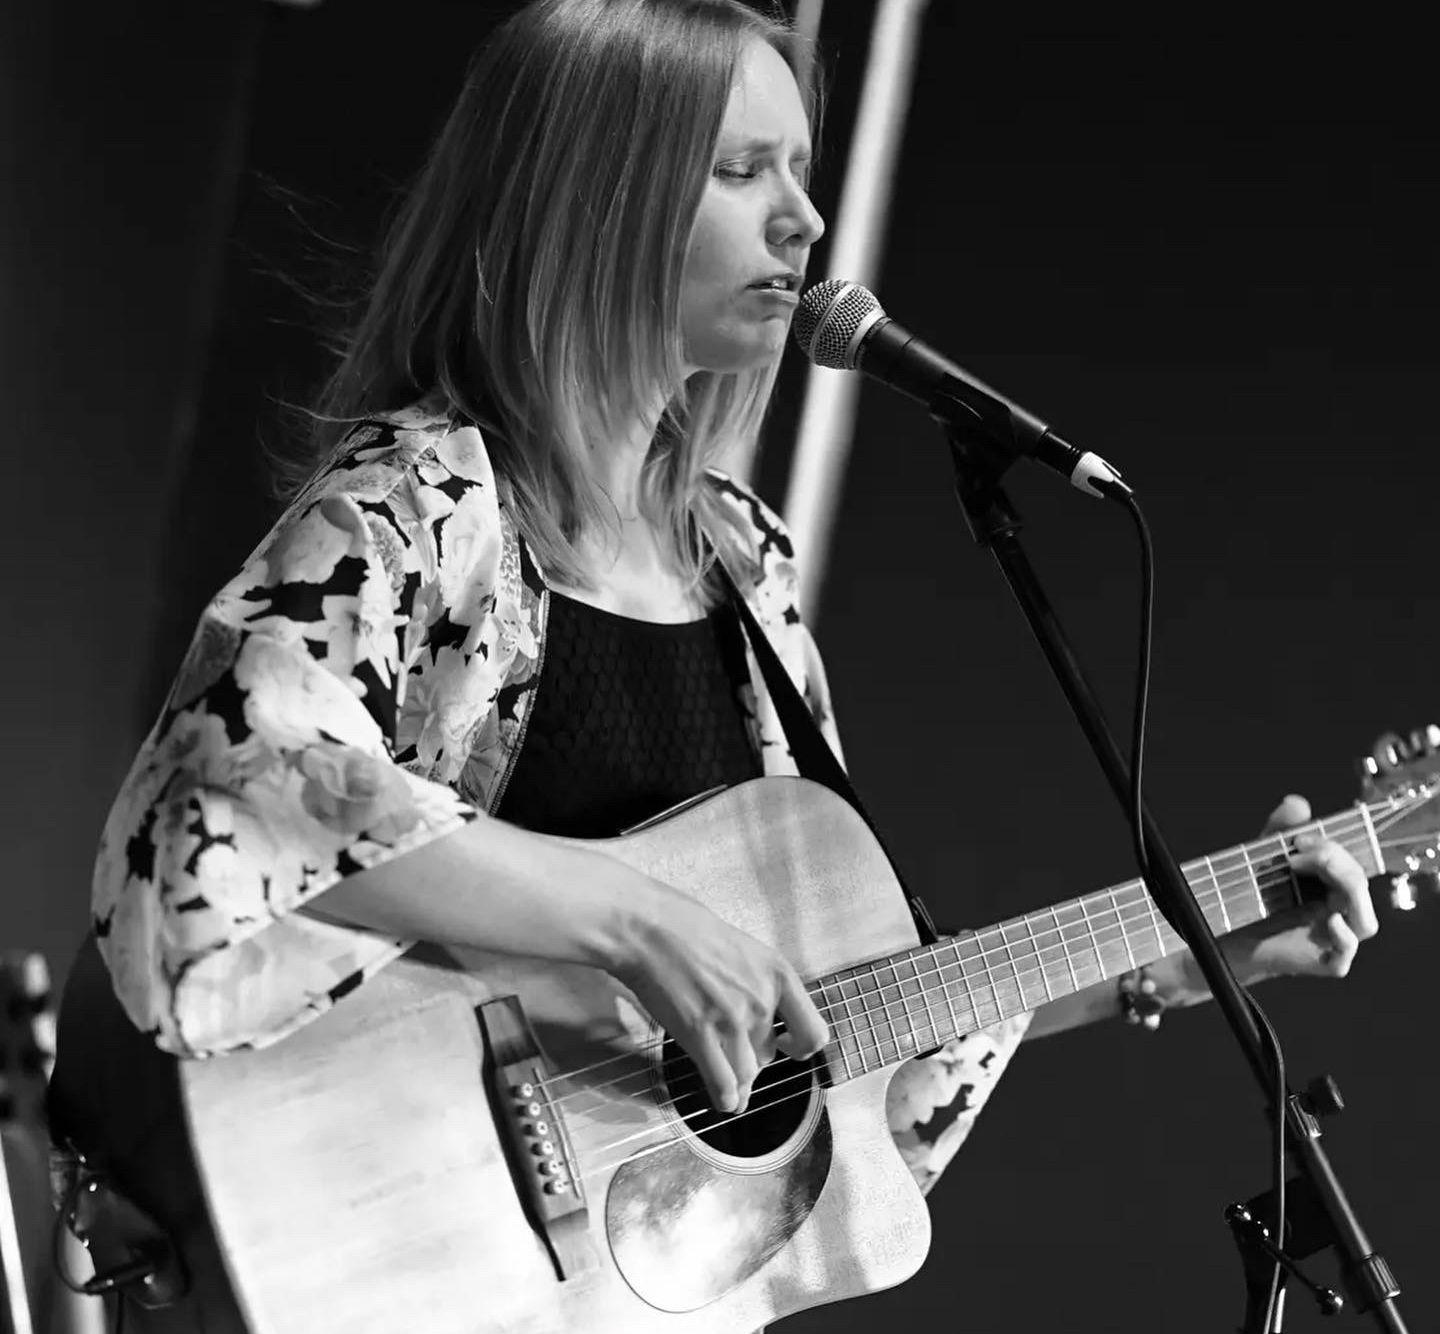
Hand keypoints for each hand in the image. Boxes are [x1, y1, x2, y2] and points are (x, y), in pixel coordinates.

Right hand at [605, 872, 829, 1114]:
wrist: (650, 928)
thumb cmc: (690, 930)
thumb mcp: (743, 950)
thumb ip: (756, 986)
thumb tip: (756, 1022)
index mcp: (778, 974)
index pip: (812, 1032)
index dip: (800, 1047)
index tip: (786, 1046)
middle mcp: (761, 1001)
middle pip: (767, 1054)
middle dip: (752, 1059)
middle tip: (733, 1055)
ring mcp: (732, 1020)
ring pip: (745, 1073)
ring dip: (738, 1082)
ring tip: (734, 1089)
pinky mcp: (700, 1034)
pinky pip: (721, 1081)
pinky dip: (725, 1097)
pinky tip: (725, 1102)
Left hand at [1218, 794, 1378, 985]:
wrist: (1222, 935)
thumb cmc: (1249, 897)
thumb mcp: (1263, 858)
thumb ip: (1280, 831)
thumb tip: (1298, 802)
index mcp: (1332, 889)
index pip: (1350, 865)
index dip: (1332, 848)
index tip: (1298, 839)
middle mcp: (1339, 913)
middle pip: (1358, 885)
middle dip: (1333, 860)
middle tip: (1295, 853)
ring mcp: (1333, 940)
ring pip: (1365, 921)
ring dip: (1347, 891)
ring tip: (1311, 870)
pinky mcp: (1322, 962)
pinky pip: (1346, 954)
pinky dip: (1344, 937)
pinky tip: (1330, 920)